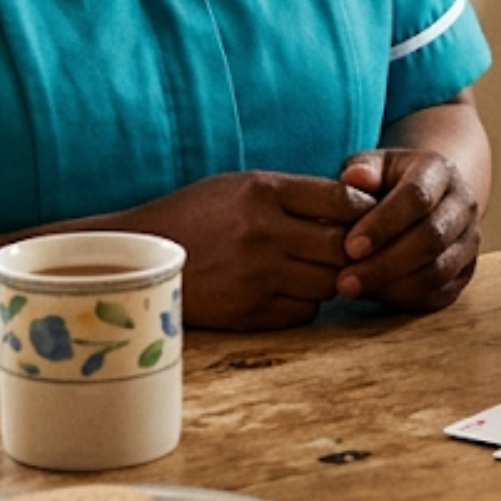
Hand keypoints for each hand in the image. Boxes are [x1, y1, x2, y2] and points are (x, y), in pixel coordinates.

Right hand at [130, 172, 372, 330]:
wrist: (138, 260)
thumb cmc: (195, 216)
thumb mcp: (239, 187)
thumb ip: (292, 196)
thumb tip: (353, 208)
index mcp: (262, 192)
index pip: (340, 198)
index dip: (362, 209)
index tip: (362, 216)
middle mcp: (263, 233)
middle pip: (342, 246)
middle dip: (354, 249)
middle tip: (352, 250)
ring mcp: (256, 276)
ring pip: (328, 283)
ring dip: (331, 278)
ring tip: (316, 269)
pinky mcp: (248, 312)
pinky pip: (303, 312)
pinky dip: (305, 303)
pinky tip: (288, 291)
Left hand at [335, 149, 480, 310]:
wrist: (425, 199)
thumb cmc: (388, 182)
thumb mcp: (373, 166)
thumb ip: (361, 170)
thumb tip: (353, 179)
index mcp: (440, 171)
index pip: (417, 197)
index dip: (384, 224)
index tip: (350, 246)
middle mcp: (463, 204)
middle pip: (432, 238)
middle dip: (385, 263)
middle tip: (345, 280)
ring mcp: (469, 240)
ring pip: (438, 271)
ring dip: (393, 286)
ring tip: (354, 291)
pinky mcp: (466, 271)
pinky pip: (440, 292)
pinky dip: (405, 299)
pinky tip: (373, 295)